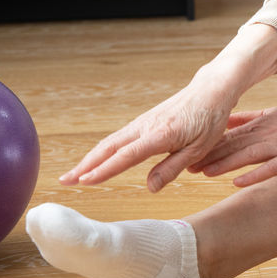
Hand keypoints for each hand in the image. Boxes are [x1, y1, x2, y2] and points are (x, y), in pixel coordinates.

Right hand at [60, 23, 276, 191]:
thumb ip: (173, 168)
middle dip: (85, 165)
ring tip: (73, 175)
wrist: (212, 89)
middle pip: (109, 147)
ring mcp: (143, 122)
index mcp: (161, 134)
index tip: (84, 182)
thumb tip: (149, 188)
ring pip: (111, 142)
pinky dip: (103, 150)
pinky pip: (119, 137)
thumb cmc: (210, 119)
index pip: (127, 156)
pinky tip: (97, 160)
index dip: (105, 170)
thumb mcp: (200, 148)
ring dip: (90, 158)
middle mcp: (147, 126)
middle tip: (64, 181)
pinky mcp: (145, 120)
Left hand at [189, 96, 276, 187]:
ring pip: (248, 156)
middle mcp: (268, 135)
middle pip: (234, 147)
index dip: (209, 146)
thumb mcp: (274, 113)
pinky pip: (272, 167)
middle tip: (185, 166)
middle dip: (209, 157)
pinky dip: (254, 174)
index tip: (187, 153)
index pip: (230, 136)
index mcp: (262, 125)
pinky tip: (237, 182)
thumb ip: (249, 118)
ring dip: (225, 164)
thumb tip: (226, 120)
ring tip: (204, 173)